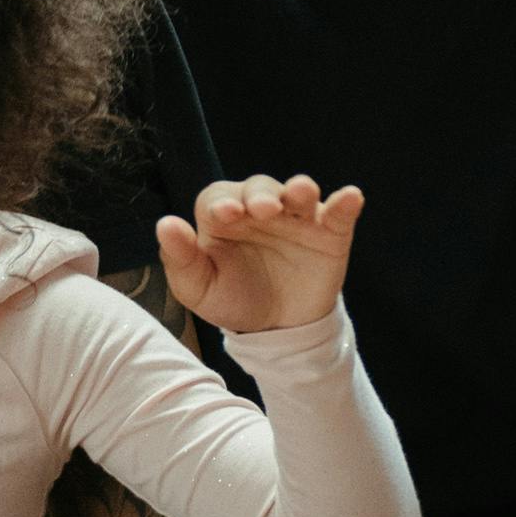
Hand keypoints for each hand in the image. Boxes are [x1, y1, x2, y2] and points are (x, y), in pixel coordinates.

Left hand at [159, 174, 364, 336]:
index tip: (226, 215)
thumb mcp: (199, 288)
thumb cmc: (232, 298)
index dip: (222, 202)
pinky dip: (345, 203)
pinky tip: (350, 198)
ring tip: (300, 194)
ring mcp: (296, 218)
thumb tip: (165, 224)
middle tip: (263, 210)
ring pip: (299, 192)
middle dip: (261, 195)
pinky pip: (338, 213)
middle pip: (259, 188)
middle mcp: (260, 209)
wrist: (277, 329)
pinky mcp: (328, 233)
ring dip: (300, 189)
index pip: (218, 198)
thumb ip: (180, 259)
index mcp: (224, 216)